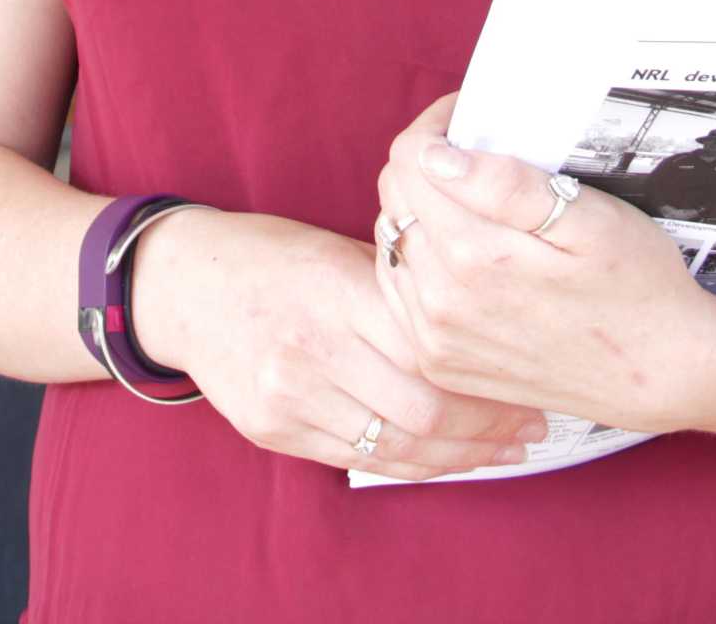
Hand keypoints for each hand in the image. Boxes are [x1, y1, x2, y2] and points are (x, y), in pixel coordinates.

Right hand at [130, 208, 548, 481]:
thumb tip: (478, 324)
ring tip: (503, 448)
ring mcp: (290, 397)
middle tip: (531, 424)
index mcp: (338, 293)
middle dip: (489, 427)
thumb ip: (399, 292)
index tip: (529, 382)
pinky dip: (411, 463)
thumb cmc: (272, 257)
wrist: (184, 284)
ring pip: (397, 448)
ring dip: (461, 455)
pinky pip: (359, 460)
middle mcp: (313, 350)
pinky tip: (445, 457)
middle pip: (424, 411)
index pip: (433, 351)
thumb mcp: (339, 252)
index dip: (489, 379)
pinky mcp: (273, 431)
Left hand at [374, 95, 715, 435]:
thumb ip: (508, 186)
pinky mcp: (439, 363)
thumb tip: (436, 156)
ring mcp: (435, 341)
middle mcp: (441, 304)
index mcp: (475, 257)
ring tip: (475, 208)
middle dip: (426, 165)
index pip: (408, 160)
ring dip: (422, 213)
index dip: (438, 129)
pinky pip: (401, 291)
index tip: (471, 123)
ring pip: (393, 242)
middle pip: (394, 197)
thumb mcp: (591, 220)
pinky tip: (463, 255)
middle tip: (477, 158)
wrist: (661, 375)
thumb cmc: (637, 287)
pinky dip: (422, 261)